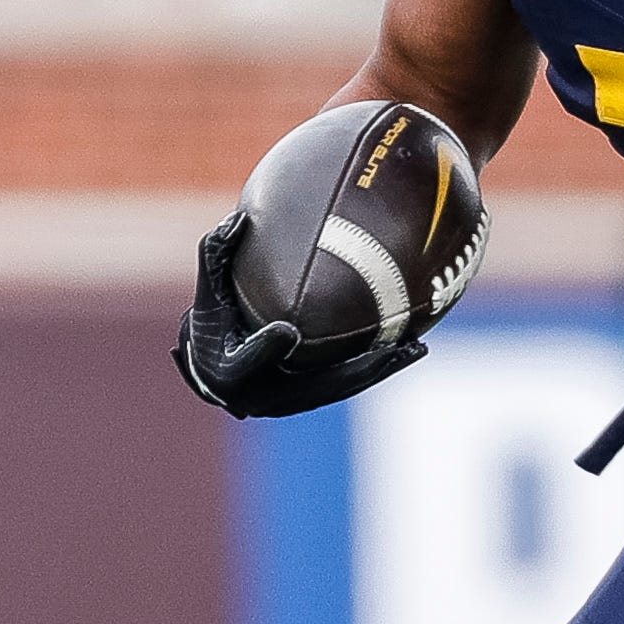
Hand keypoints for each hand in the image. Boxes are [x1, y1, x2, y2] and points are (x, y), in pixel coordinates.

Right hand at [174, 211, 422, 419]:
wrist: (211, 361)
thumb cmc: (211, 316)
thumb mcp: (209, 286)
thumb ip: (216, 254)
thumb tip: (238, 220)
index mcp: (227, 372)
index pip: (248, 363)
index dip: (265, 350)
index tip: (287, 331)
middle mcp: (260, 397)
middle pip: (313, 389)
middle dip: (353, 371)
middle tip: (386, 350)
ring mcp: (287, 403)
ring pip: (338, 390)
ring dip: (376, 372)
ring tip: (414, 349)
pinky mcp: (309, 399)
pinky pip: (347, 384)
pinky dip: (375, 367)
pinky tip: (410, 347)